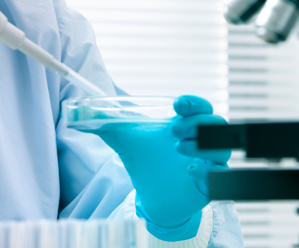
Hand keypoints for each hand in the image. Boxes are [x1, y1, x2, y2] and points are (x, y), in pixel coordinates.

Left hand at [73, 95, 229, 239]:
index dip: (194, 103)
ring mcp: (207, 163)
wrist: (151, 194)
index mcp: (184, 124)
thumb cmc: (144, 159)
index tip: (178, 104)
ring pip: (222, 149)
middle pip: (216, 125)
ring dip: (204, 146)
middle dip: (198, 123)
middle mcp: (200, 142)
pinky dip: (208, 174)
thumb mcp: (123, 139)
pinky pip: (219, 178)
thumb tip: (76, 112)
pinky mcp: (208, 186)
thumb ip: (103, 122)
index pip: (201, 107)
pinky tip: (190, 172)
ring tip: (179, 149)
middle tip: (175, 129)